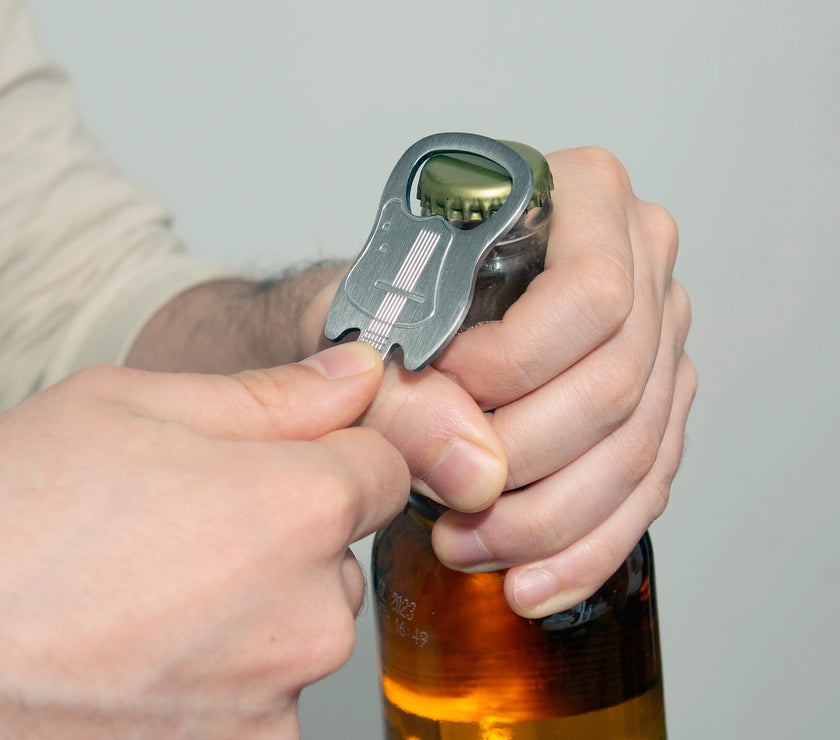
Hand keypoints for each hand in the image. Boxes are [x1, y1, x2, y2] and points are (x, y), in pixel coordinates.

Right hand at [0, 342, 407, 737]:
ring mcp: (278, 696)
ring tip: (155, 600)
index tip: (287, 463)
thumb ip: (272, 393)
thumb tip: (357, 371)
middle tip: (187, 534)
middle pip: (339, 554)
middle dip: (288, 538)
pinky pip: (267, 696)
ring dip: (257, 610)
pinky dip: (228, 677)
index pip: (384, 468)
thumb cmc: (14, 523)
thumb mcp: (133, 409)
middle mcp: (312, 612)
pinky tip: (151, 658)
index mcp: (302, 507)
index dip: (337, 456)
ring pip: (303, 626)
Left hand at [301, 147, 694, 618]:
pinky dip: (582, 548)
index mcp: (581, 197)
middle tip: (448, 498)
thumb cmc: (386, 293)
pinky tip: (528, 580)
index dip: (517, 364)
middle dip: (525, 459)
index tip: (446, 393)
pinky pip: (643, 491)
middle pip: (619, 381)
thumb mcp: (367, 316)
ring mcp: (659, 340)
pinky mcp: (655, 411)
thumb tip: (466, 466)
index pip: (590, 293)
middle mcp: (640, 262)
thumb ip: (399, 381)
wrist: (398, 316)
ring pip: (635, 451)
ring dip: (548, 519)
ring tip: (469, 546)